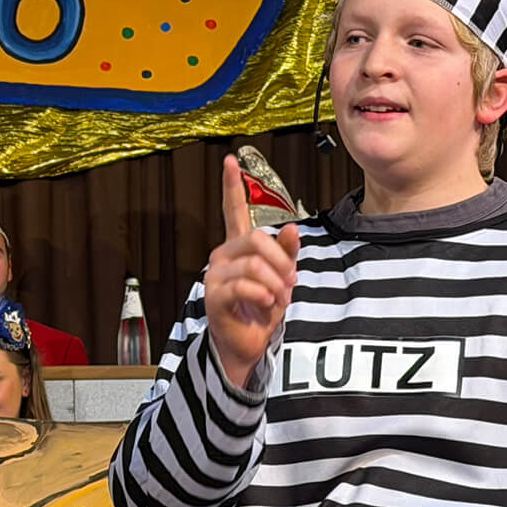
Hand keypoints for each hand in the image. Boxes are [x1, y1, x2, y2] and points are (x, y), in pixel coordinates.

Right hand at [205, 154, 299, 389]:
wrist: (247, 345)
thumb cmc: (261, 311)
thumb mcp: (282, 278)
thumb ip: (286, 253)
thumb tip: (292, 229)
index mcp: (239, 249)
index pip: (233, 211)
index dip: (232, 186)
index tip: (231, 160)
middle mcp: (223, 257)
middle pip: (256, 241)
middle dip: (281, 263)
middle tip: (290, 284)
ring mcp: (215, 275)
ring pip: (253, 265)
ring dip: (275, 285)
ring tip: (278, 300)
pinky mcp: (214, 296)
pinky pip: (244, 286)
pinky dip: (261, 296)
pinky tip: (266, 305)